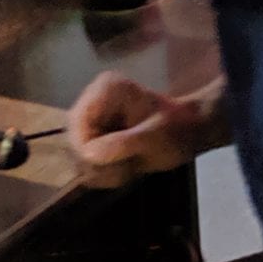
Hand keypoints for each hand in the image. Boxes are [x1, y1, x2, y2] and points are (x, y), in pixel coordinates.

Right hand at [67, 73, 209, 188]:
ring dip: (102, 170)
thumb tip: (89, 154)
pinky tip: (124, 169)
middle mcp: (92, 99)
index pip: (77, 124)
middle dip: (98, 163)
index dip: (87, 150)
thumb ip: (122, 144)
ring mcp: (92, 118)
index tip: (111, 164)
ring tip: (130, 168)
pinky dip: (103, 172)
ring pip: (77, 155)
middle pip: (73, 141)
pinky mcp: (94, 135)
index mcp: (105, 90)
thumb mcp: (155, 138)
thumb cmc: (177, 129)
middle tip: (127, 170)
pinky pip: (85, 162)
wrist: (189, 132)